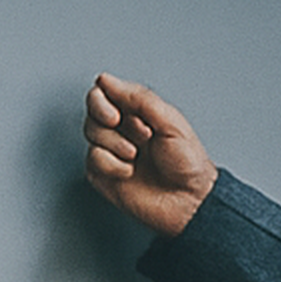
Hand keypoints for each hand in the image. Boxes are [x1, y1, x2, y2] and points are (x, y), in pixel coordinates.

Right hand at [84, 74, 218, 238]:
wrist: (190, 202)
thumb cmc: (188, 164)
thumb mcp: (171, 122)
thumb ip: (139, 98)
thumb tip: (106, 80)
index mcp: (136, 112)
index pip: (103, 92)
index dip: (105, 100)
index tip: (120, 114)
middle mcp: (121, 129)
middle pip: (93, 110)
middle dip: (111, 122)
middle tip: (138, 135)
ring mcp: (111, 151)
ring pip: (90, 132)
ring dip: (116, 144)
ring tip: (137, 156)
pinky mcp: (103, 174)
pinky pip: (93, 159)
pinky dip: (112, 165)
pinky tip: (130, 172)